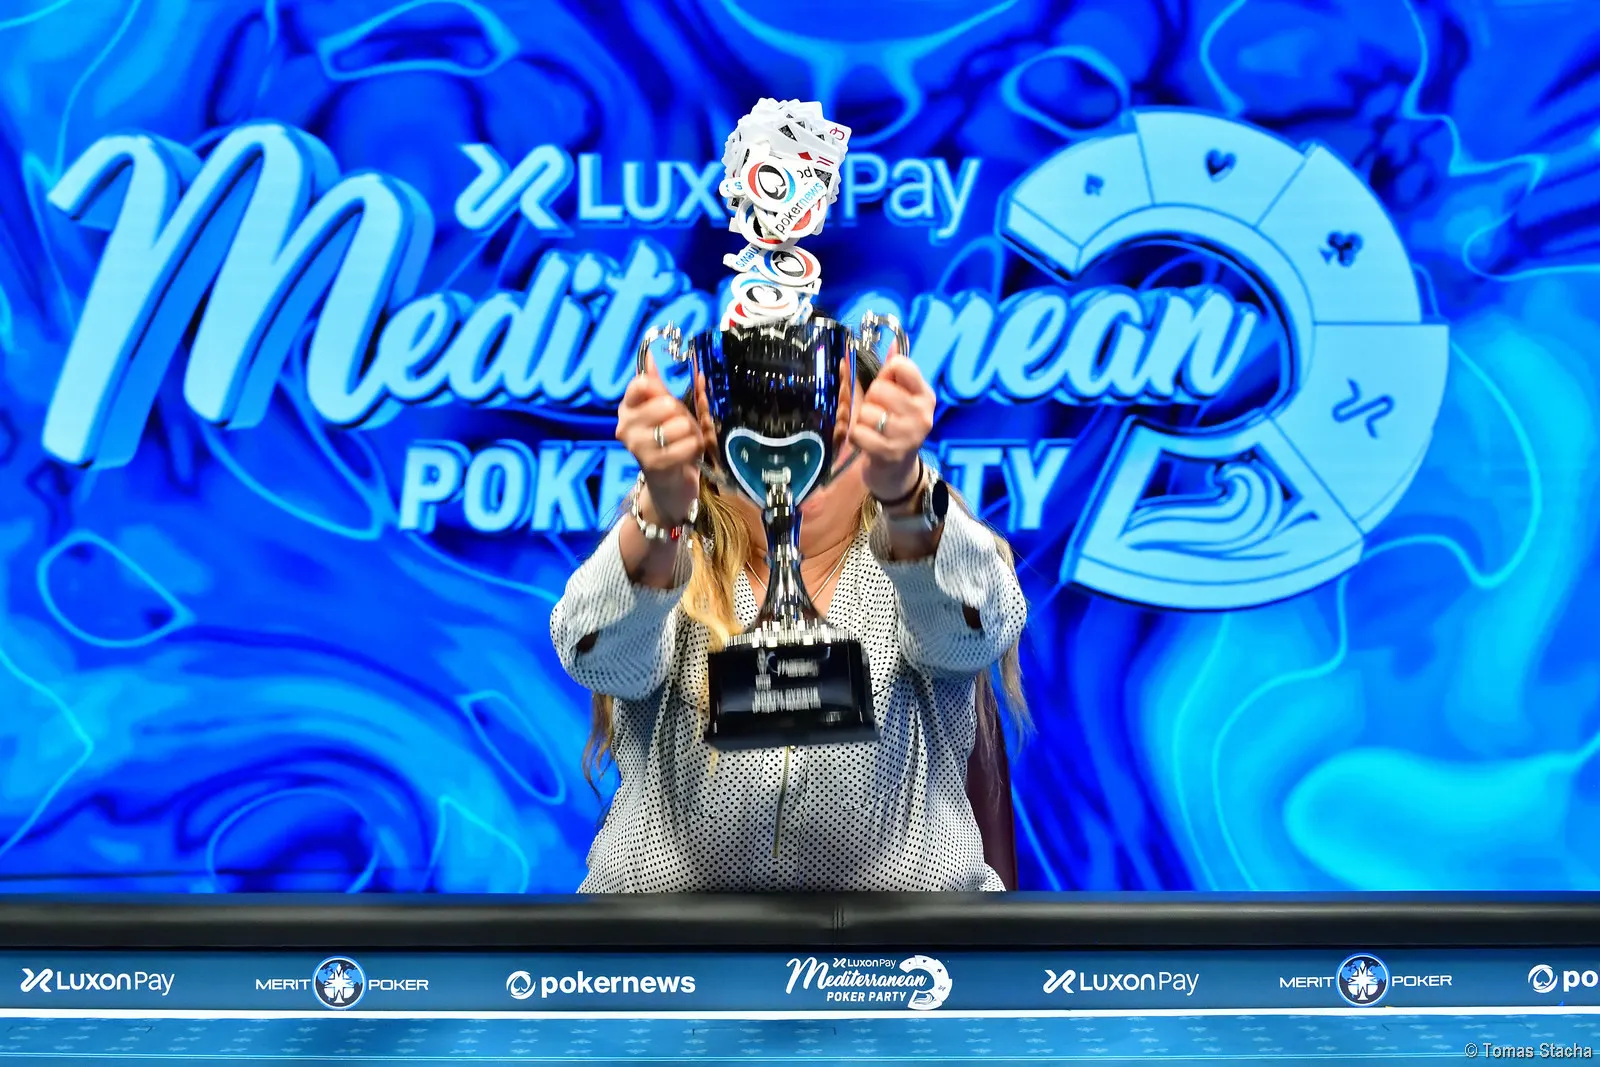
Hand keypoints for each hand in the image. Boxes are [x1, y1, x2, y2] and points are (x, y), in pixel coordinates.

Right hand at [616, 350, 705, 524]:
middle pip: (667, 404)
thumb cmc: (668, 443)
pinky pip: (688, 444)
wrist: (668, 487)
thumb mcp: (663, 412)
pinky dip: (696, 448)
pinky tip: (689, 455)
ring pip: (680, 424)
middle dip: (684, 415)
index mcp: (627, 409)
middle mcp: (626, 426)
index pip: (641, 384)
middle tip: (682, 428)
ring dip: (692, 433)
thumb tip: (649, 355)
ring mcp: (638, 447)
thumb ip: (656, 385)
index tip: (667, 402)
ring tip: (686, 442)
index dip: (661, 390)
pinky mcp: (653, 464)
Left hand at [848, 354, 934, 504]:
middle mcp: (922, 414)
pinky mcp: (890, 453)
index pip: (901, 366)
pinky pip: (858, 432)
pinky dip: (855, 436)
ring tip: (872, 429)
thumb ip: (893, 372)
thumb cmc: (894, 429)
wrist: (896, 473)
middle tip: (877, 414)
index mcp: (925, 395)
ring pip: (867, 412)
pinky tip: (866, 442)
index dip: (884, 374)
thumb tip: (894, 340)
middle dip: (870, 400)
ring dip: (861, 421)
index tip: (887, 388)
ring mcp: (908, 435)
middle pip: (879, 389)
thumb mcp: (899, 399)